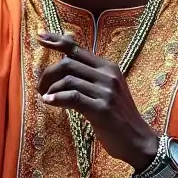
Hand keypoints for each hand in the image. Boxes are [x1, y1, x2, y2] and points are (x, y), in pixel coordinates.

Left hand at [37, 34, 158, 169]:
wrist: (137, 141)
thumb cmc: (117, 117)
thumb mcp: (106, 91)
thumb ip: (88, 76)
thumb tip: (64, 60)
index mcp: (109, 68)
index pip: (77, 48)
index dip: (56, 40)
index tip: (39, 36)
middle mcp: (108, 76)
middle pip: (68, 63)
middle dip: (48, 74)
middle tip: (40, 87)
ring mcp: (106, 92)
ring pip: (68, 80)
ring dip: (50, 88)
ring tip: (45, 97)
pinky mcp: (102, 109)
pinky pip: (73, 97)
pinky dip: (57, 98)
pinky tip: (49, 102)